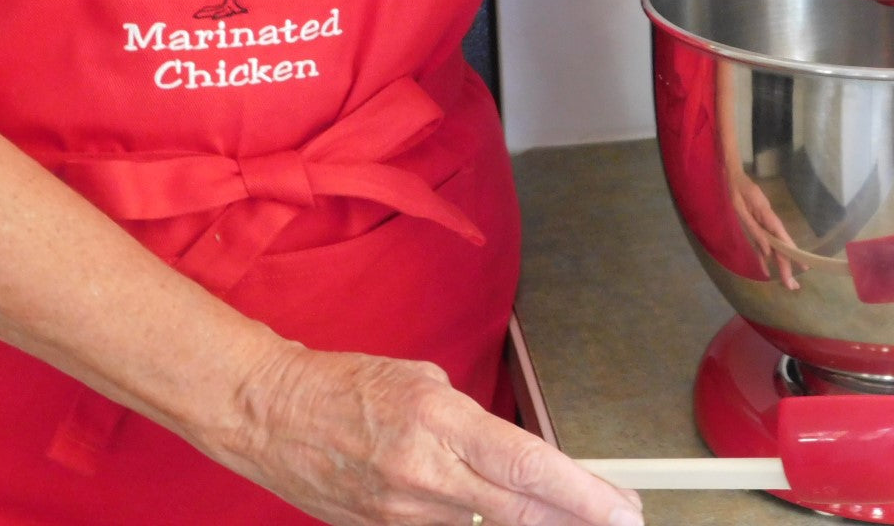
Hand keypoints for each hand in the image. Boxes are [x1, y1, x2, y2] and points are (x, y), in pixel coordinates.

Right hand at [221, 344, 644, 525]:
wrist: (272, 414)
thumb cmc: (345, 385)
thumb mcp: (422, 380)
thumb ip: (471, 423)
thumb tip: (512, 458)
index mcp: (439, 420)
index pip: (528, 467)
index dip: (583, 494)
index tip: (621, 508)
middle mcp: (426, 473)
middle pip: (521, 513)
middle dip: (578, 522)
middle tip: (621, 522)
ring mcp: (405, 514)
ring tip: (567, 518)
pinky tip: (500, 518)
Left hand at [727, 169, 803, 290]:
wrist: (732, 175)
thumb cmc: (735, 189)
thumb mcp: (740, 207)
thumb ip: (754, 228)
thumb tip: (767, 249)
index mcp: (767, 215)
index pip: (783, 238)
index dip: (792, 253)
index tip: (803, 267)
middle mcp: (768, 221)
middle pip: (780, 246)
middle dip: (787, 265)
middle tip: (793, 286)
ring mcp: (763, 224)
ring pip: (774, 247)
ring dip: (780, 264)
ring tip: (787, 283)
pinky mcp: (756, 225)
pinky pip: (761, 243)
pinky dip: (764, 257)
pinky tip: (766, 270)